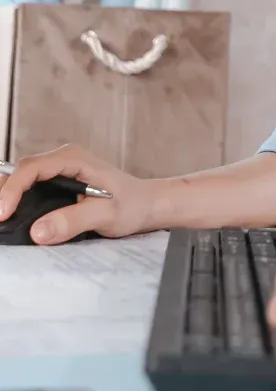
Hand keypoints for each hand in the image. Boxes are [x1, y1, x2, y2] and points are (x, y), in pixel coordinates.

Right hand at [0, 145, 158, 242]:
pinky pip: (27, 190)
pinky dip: (15, 203)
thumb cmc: (132, 205)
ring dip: (7, 198)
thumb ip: (74, 220)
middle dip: (3, 195)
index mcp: (73, 159)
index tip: (2, 214)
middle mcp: (62, 160)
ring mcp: (57, 172)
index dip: (11, 190)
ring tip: (3, 221)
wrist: (146, 204)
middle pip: (18, 172)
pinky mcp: (55, 185)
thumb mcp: (107, 214)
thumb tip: (38, 231)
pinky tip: (12, 219)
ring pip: (19, 180)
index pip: (31, 168)